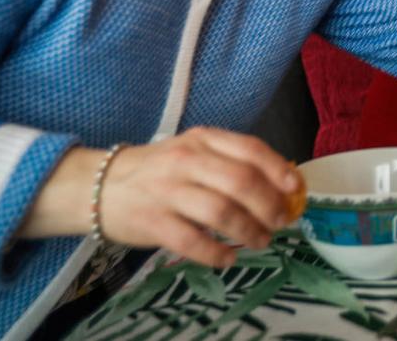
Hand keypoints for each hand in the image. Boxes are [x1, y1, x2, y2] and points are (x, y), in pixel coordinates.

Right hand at [99, 127, 305, 266]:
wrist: (100, 185)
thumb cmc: (160, 169)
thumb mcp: (194, 150)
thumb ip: (231, 161)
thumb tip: (281, 185)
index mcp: (203, 139)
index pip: (250, 149)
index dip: (278, 170)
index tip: (296, 189)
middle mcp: (187, 160)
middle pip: (241, 182)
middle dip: (269, 205)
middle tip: (281, 222)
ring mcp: (168, 191)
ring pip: (221, 211)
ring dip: (249, 231)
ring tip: (260, 242)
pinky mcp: (152, 222)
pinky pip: (192, 241)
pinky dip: (216, 253)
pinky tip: (227, 259)